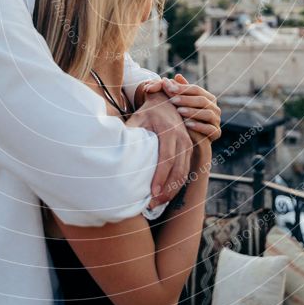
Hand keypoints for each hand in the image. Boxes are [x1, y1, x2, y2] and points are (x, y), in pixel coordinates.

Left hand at [127, 87, 192, 206]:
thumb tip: (114, 149)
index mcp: (169, 131)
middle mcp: (182, 138)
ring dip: (172, 190)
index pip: (166, 159)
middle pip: (178, 170)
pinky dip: (177, 184)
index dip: (160, 177)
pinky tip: (166, 194)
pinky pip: (186, 170)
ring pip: (184, 172)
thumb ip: (129, 132)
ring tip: (158, 203)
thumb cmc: (148, 111)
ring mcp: (188, 143)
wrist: (166, 100)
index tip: (151, 192)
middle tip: (153, 204)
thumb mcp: (137, 118)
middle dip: (167, 190)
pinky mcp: (189, 148)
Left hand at [144, 74, 220, 145]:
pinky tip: (187, 124)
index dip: (182, 88)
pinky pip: (209, 128)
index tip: (168, 87)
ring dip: (192, 111)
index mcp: (208, 98)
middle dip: (186, 99)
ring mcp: (217, 121)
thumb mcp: (181, 105)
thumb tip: (176, 76)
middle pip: (202, 100)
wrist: (191, 143)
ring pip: (207, 113)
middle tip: (172, 99)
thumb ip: (181, 91)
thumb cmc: (185, 120)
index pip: (196, 89)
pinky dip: (199, 126)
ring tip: (179, 111)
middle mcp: (215, 108)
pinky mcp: (216, 133)